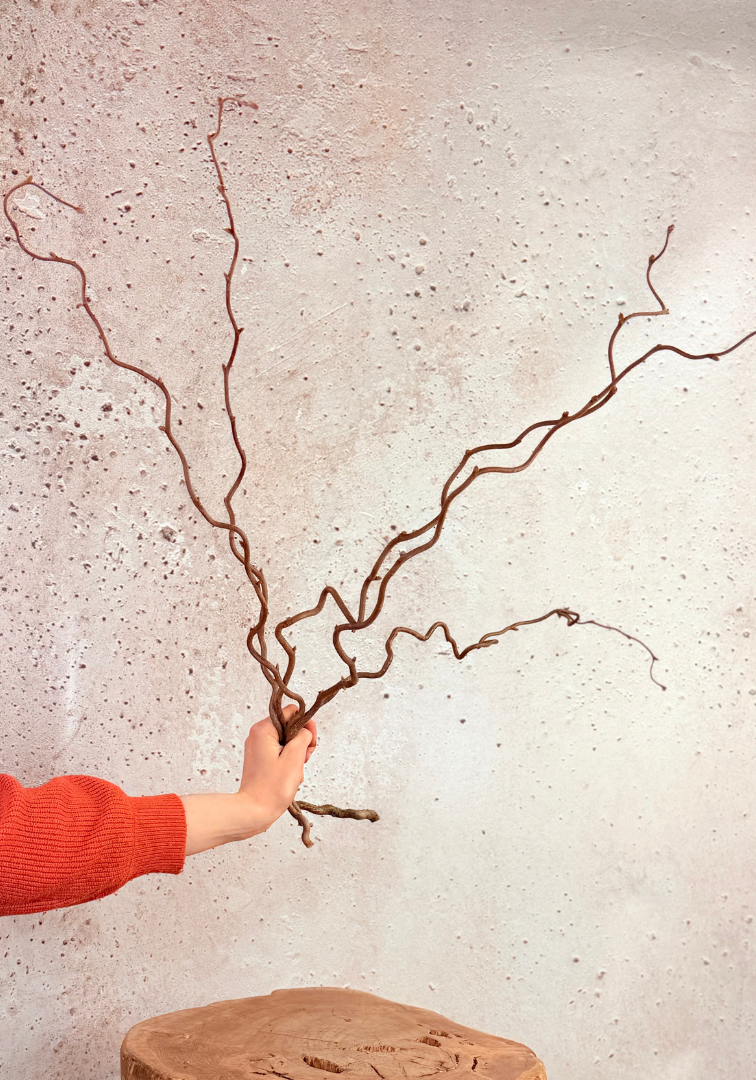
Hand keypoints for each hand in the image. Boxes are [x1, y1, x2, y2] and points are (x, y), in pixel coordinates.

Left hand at [180, 705, 316, 856]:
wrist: (254, 811)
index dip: (305, 725)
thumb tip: (306, 729)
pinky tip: (290, 775)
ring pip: (287, 741)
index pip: (291, 712)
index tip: (309, 743)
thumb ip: (303, 735)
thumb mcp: (295, 757)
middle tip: (303, 759)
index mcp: (263, 729)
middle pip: (290, 727)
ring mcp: (258, 747)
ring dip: (297, 754)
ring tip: (295, 771)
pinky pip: (281, 752)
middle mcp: (258, 735)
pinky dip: (289, 762)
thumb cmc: (272, 788)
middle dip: (302, 742)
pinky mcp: (260, 759)